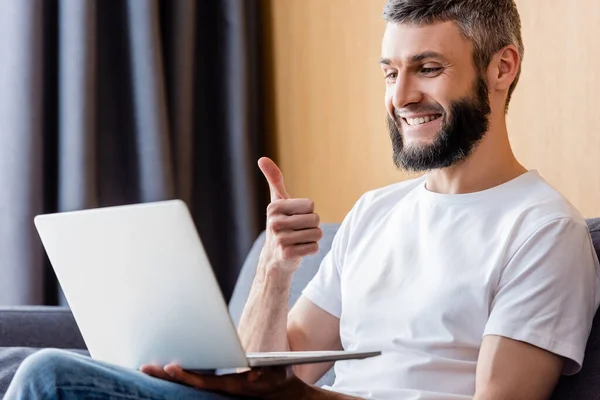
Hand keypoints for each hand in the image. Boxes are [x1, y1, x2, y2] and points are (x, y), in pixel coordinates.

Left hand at [140, 364, 309, 399]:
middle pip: (189, 382)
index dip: (186, 375)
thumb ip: (266, 372)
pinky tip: (164, 369)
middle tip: (146, 367)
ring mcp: (218, 386)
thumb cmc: (278, 378)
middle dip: (167, 375)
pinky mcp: (218, 383)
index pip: (204, 381)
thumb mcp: (277, 372)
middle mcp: (221, 388)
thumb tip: (255, 374)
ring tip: (147, 367)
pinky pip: (195, 377)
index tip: (170, 367)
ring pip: (189, 380)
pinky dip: (179, 373)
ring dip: (168, 375)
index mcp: (232, 385)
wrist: (280, 393)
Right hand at [257, 157, 321, 273]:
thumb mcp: (277, 202)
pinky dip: (311, 250)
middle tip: (298, 232)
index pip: (310, 205)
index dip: (308, 212)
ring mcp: (280, 239)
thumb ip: (274, 180)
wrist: (274, 259)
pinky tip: (299, 251)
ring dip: (312, 238)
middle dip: (312, 226)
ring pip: (317, 234)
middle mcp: (275, 222)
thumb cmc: (280, 226)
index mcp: (274, 207)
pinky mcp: (287, 254)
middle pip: (315, 219)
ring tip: (298, 241)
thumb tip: (262, 158)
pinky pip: (314, 248)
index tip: (295, 218)